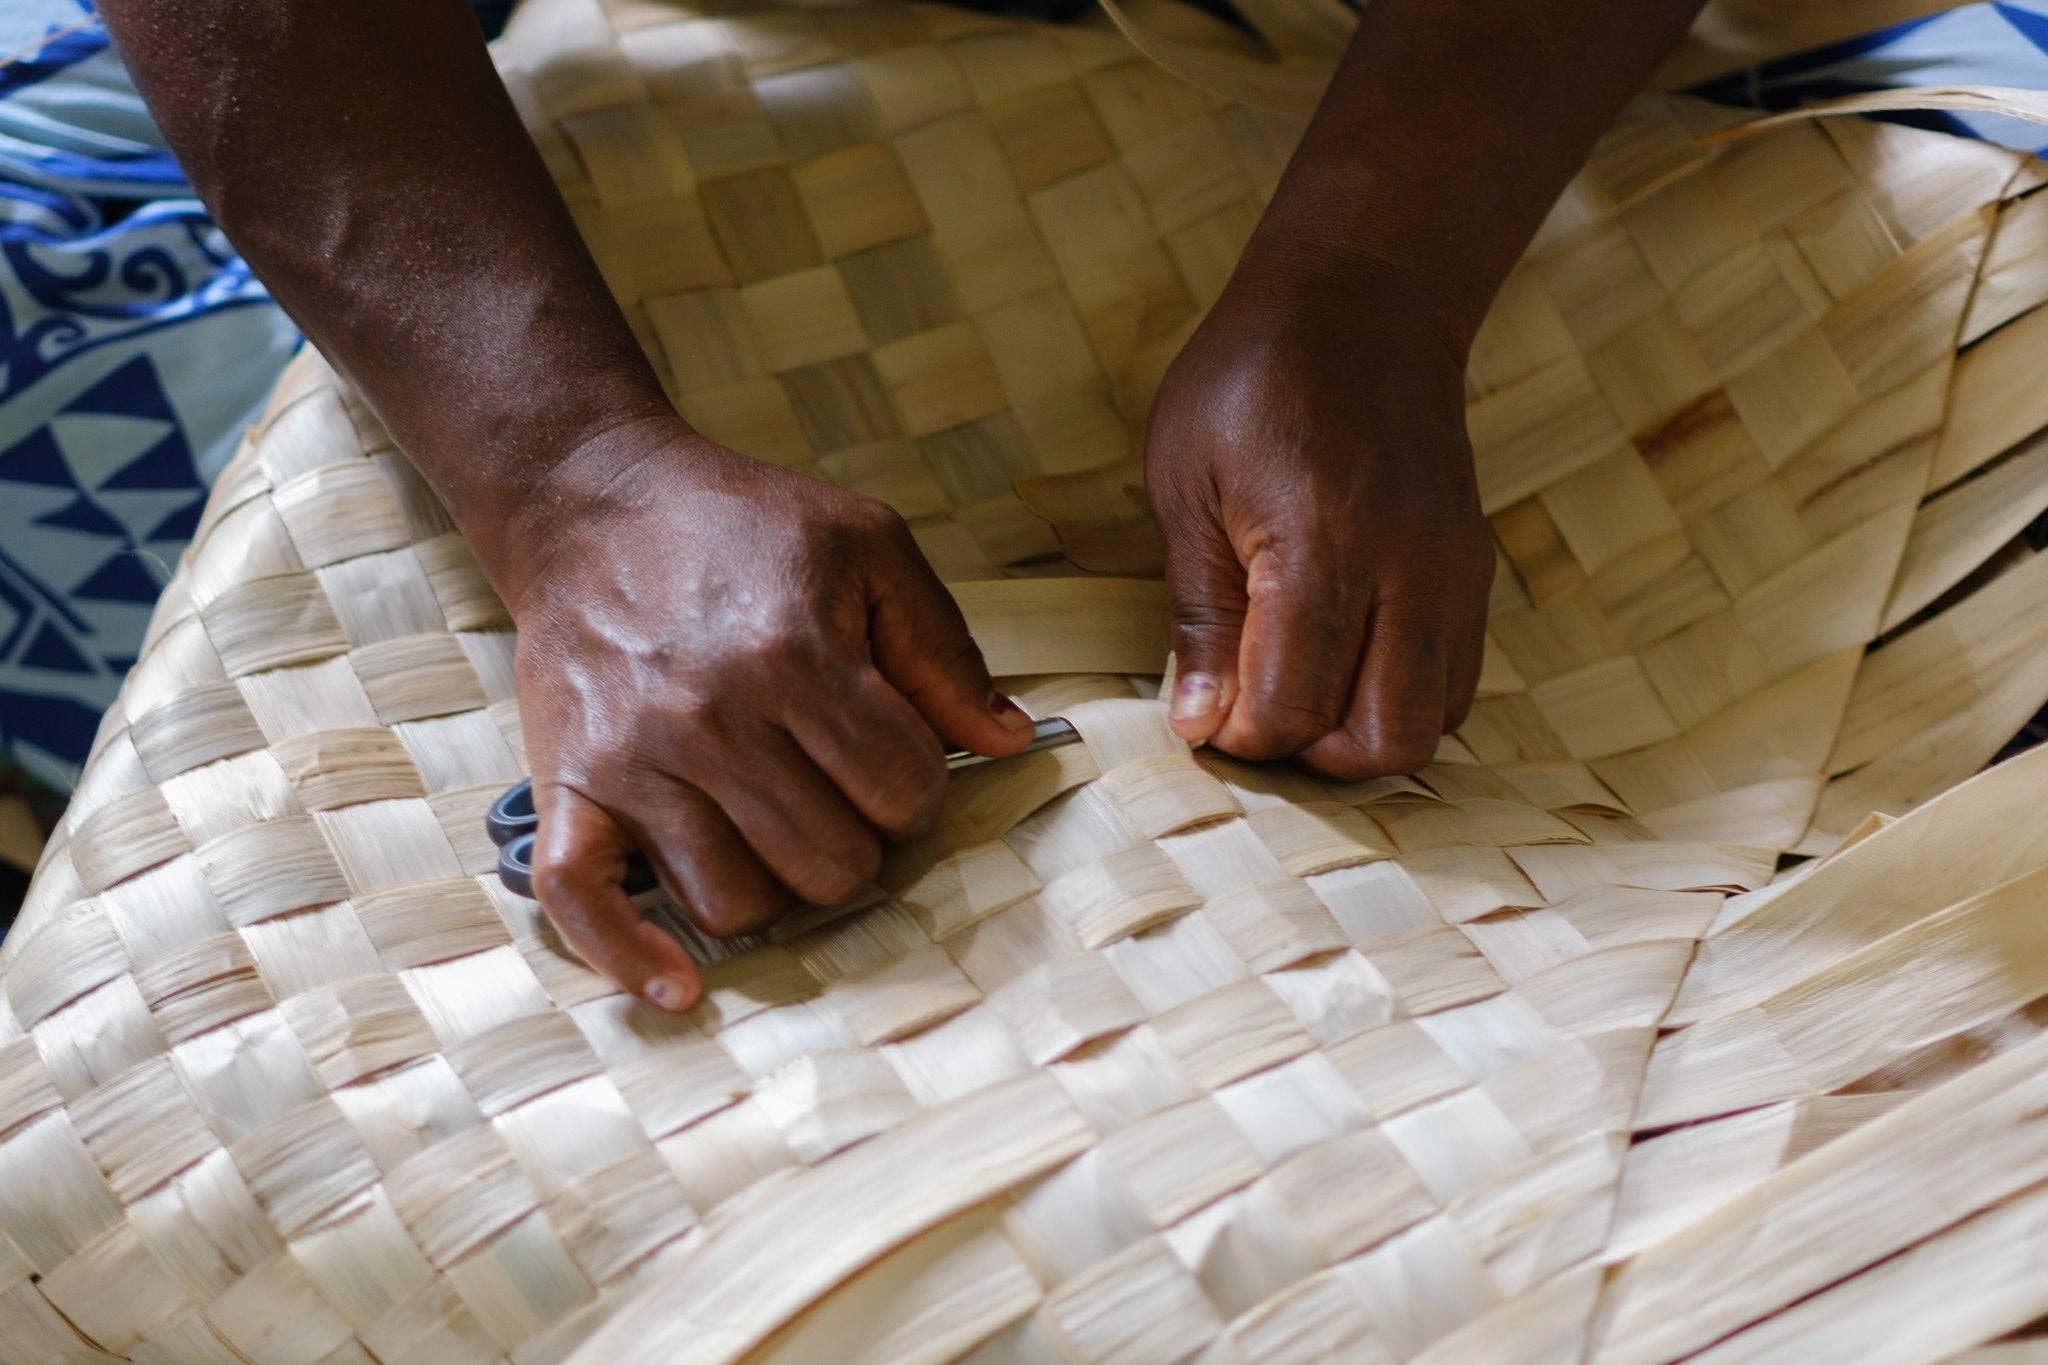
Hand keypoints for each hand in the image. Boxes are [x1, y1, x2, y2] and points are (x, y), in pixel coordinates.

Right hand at [502, 418, 1032, 1009]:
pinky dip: (631, 956)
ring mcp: (634, 763)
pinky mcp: (568, 788)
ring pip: (736, 900)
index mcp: (795, 656)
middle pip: (830, 862)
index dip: (916, 788)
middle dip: (858, 842)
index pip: (902, 791)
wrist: (591, 500)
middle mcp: (711, 719)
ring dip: (774, 887)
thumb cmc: (742, 524)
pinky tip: (680, 984)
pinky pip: (586, 903)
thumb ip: (944, 650)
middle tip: (838, 798)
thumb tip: (1008, 743)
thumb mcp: (868, 545)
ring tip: (774, 834)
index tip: (893, 760)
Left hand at [1146, 267, 1493, 777]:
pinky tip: (1343, 662)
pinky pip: (1456, 682)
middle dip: (1310, 755)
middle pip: (1384, 739)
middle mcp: (1407, 566)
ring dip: (1359, 733)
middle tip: (1255, 713)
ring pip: (1432, 724)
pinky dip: (1398, 698)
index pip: (1295, 703)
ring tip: (1298, 689)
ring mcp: (1454, 570)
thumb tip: (1199, 724)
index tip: (1205, 712)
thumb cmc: (1252, 378)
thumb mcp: (1185, 482)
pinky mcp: (1475, 570)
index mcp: (1320, 541)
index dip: (1242, 734)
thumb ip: (1198, 612)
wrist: (1365, 296)